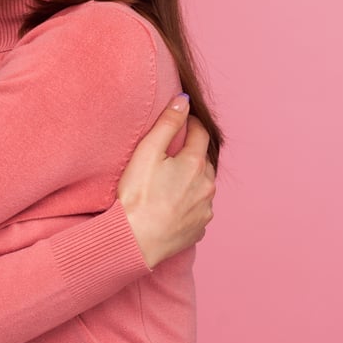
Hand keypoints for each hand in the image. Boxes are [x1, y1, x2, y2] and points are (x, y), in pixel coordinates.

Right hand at [116, 94, 216, 268]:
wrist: (134, 241)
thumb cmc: (137, 196)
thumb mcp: (147, 153)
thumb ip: (167, 124)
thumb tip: (184, 101)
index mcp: (195, 164)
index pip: (200, 134)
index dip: (191, 124)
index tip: (183, 122)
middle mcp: (207, 186)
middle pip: (204, 161)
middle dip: (191, 154)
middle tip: (171, 156)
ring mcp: (205, 209)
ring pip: (203, 186)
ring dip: (192, 180)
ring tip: (169, 183)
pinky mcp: (199, 228)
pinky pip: (198, 209)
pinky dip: (189, 203)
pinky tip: (171, 205)